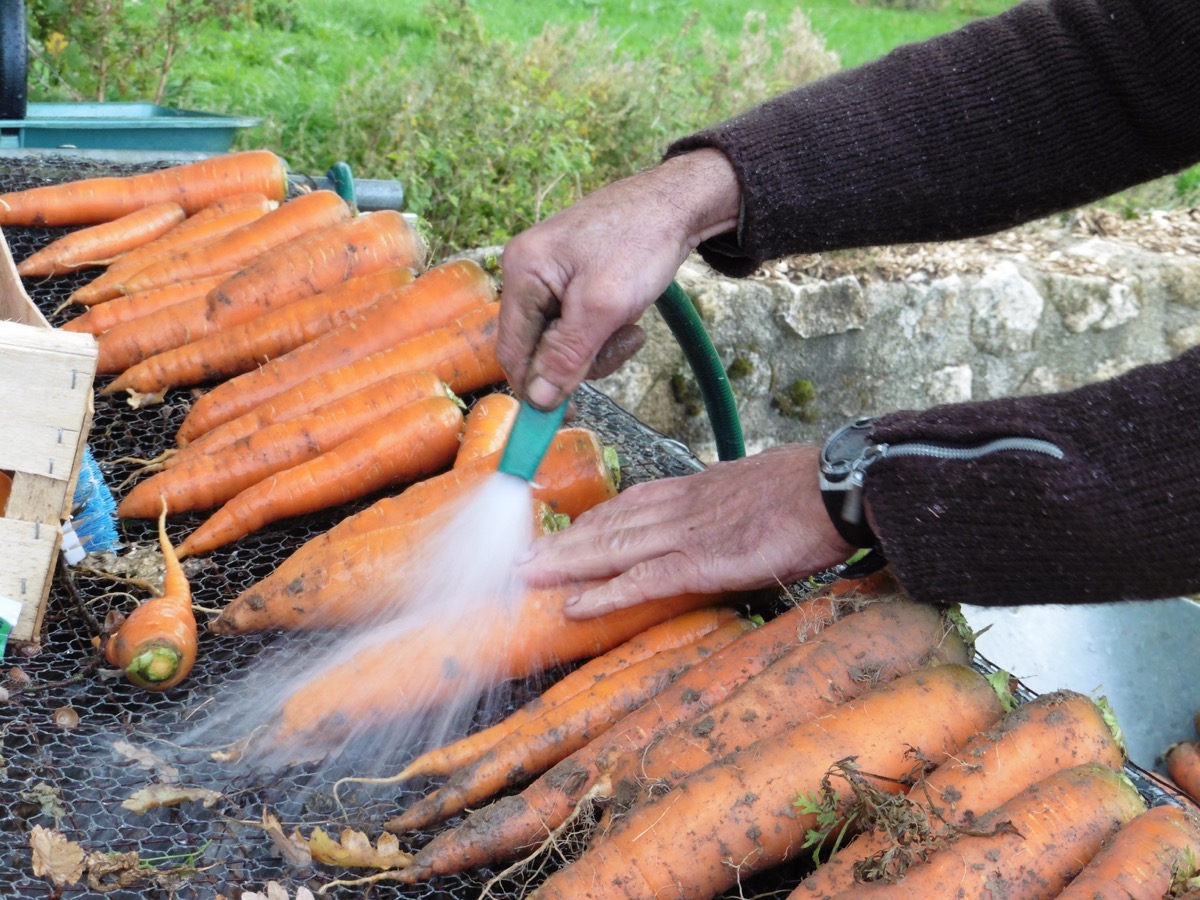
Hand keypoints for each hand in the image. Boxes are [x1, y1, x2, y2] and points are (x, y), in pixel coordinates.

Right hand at [498, 148, 740, 409]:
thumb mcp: (603, 307)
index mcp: (522, 272)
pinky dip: (604, 330)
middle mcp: (527, 273)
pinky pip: (578, 324)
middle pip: (537, 347)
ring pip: (561, 340)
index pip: (512, 350)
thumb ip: (567, 355)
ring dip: (598, 346)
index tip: (567, 413)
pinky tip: (628, 316)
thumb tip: (538, 400)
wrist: (680, 202)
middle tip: (620, 342)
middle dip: (580, 358)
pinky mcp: (573, 279)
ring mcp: (550, 275)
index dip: (536, 386)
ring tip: (629, 325)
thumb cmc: (641, 242)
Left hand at [519, 444, 857, 617]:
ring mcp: (687, 532)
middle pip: (609, 523)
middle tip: (523, 556)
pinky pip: (642, 580)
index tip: (568, 530)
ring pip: (611, 547)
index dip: (595, 519)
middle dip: (563, 541)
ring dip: (565, 564)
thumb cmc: (808, 487)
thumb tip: (728, 512)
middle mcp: (681, 506)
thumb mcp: (760, 485)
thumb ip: (733, 500)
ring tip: (528, 577)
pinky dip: (605, 593)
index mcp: (697, 488)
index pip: (632, 502)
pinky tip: (575, 604)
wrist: (834, 487)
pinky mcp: (700, 561)